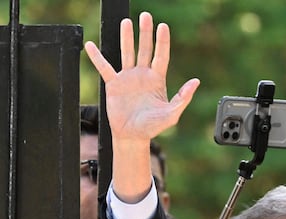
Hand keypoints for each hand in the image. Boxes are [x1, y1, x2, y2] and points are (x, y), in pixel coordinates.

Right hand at [84, 12, 199, 202]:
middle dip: (145, 33)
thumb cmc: (154, 127)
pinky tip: (90, 46)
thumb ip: (183, 97)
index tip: (163, 26)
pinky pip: (104, 68)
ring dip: (126, 38)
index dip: (162, 41)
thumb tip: (196, 82)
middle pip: (144, 49)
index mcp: (158, 80)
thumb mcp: (172, 113)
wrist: (133, 136)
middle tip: (146, 16)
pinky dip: (97, 57)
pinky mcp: (114, 85)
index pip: (161, 56)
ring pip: (127, 53)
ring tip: (126, 22)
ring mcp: (128, 78)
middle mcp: (143, 76)